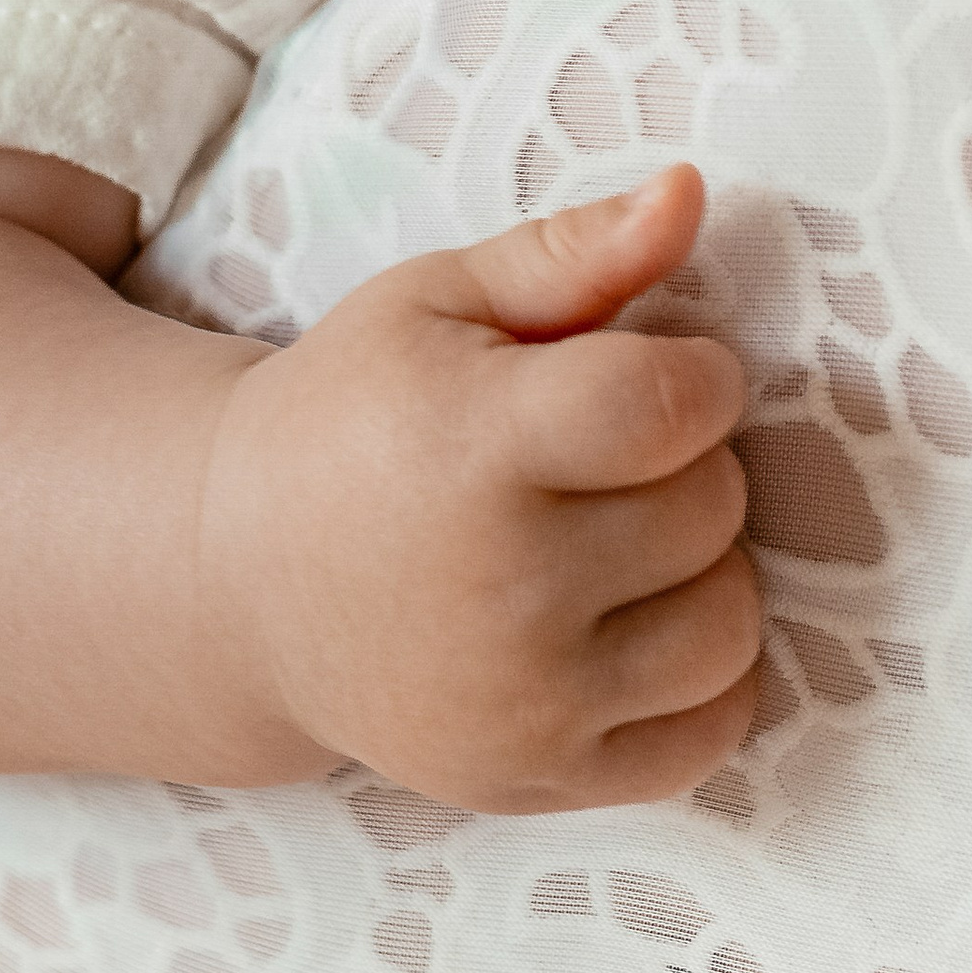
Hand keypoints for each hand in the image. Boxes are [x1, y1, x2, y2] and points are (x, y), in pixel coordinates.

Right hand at [197, 165, 757, 812]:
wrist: (241, 583)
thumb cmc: (357, 416)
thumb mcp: (442, 301)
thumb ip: (577, 250)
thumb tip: (691, 190)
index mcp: (472, 448)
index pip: (677, 402)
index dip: (692, 372)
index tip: (649, 373)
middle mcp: (500, 592)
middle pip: (712, 505)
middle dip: (685, 464)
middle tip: (600, 459)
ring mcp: (520, 707)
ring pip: (730, 622)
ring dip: (703, 569)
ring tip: (619, 538)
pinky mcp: (534, 782)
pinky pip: (713, 729)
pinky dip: (703, 675)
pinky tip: (632, 625)